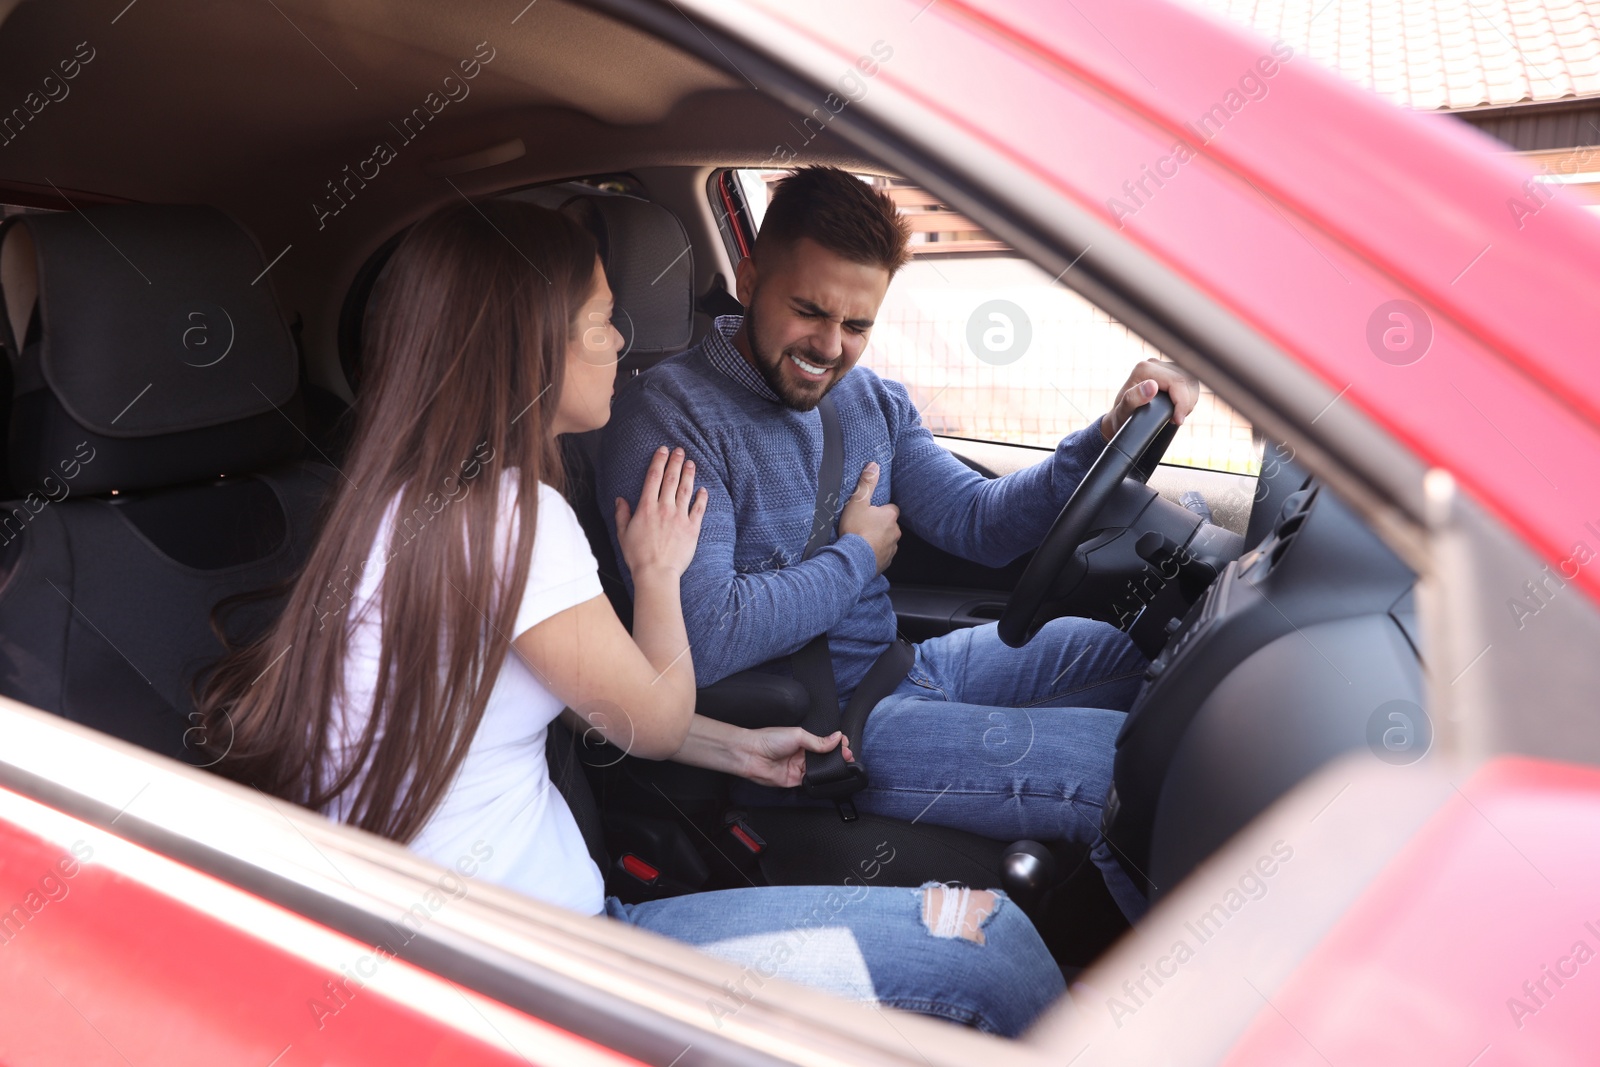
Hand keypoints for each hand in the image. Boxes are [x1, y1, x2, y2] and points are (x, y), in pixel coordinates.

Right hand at [616, 446, 707, 579]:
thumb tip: (620, 499)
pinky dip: (702, 498)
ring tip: (691, 463)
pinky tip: (703, 490)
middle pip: (671, 479)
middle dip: (675, 462)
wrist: (656, 573)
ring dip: (689, 474)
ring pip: (686, 490)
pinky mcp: (692, 528)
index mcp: (646, 507)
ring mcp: (680, 517)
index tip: (663, 451)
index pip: (653, 477)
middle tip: (680, 450)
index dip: (659, 461)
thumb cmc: (637, 556)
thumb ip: (622, 514)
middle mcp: (664, 508)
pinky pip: (699, 509)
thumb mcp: (623, 534)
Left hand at [736, 727, 853, 787]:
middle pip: (824, 757)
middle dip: (836, 757)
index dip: (836, 744)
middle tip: (848, 757)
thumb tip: (837, 738)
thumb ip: (818, 741)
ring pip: (820, 770)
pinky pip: (810, 782)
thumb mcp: (798, 735)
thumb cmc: (769, 739)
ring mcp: (799, 767)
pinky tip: (826, 777)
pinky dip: (819, 781)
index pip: (825, 742)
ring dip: (830, 769)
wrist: (751, 754)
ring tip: (841, 767)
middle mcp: (802, 753)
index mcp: (804, 739)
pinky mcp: (795, 780)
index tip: (846, 744)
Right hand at [839, 461, 899, 574]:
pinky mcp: (885, 562)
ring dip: (877, 540)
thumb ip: (866, 484)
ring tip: (862, 540)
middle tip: (863, 526)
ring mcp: (891, 549)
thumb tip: (874, 466)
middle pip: (889, 525)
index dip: (880, 510)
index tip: (870, 512)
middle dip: (879, 526)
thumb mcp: (858, 502)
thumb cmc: (856, 530)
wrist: (854, 559)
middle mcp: (895, 532)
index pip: (890, 509)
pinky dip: (875, 554)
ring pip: (887, 540)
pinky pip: (882, 555)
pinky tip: (863, 553)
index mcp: (890, 516)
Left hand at [1101, 359, 1198, 440]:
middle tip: (1176, 419)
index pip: (1177, 381)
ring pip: (1191, 380)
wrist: (1121, 418)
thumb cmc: (1122, 417)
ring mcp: (1163, 366)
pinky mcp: (1171, 372)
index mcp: (1144, 369)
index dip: (1182, 403)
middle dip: (1187, 403)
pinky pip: (1190, 381)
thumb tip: (1152, 386)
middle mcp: (1154, 363)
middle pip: (1187, 379)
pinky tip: (1179, 407)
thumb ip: (1133, 399)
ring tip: (1177, 414)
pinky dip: (1189, 396)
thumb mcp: (1123, 412)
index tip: (1177, 420)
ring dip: (1189, 400)